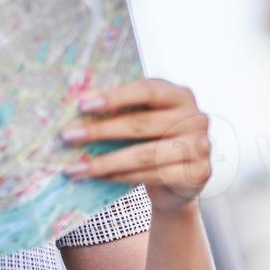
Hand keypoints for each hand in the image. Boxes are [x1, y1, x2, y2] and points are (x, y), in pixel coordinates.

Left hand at [61, 77, 212, 212]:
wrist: (177, 180)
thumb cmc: (153, 139)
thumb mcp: (141, 117)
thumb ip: (120, 107)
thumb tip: (80, 100)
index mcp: (180, 95)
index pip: (147, 90)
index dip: (115, 97)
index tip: (83, 106)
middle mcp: (196, 119)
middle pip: (141, 124)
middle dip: (100, 131)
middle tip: (68, 137)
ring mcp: (200, 148)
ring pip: (144, 155)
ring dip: (104, 162)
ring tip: (75, 167)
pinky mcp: (197, 175)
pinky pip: (151, 176)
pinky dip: (120, 177)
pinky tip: (98, 177)